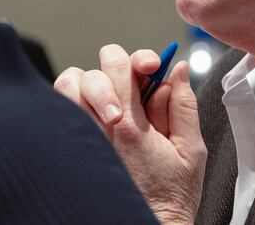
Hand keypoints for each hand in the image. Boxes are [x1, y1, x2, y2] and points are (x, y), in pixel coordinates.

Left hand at [55, 45, 206, 224]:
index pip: (118, 65)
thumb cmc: (171, 196)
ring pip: (67, 89)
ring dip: (89, 86)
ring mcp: (83, 140)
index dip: (139, 58)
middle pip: (88, 73)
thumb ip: (183, 105)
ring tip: (111, 98)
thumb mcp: (192, 149)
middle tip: (135, 86)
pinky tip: (100, 115)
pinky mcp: (75, 151)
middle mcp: (99, 131)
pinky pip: (62, 113)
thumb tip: (177, 70)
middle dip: (113, 70)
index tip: (153, 68)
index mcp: (130, 126)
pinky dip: (76, 104)